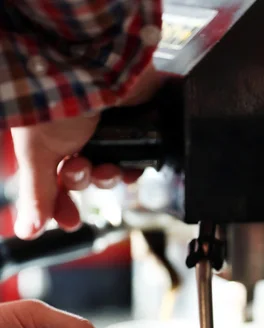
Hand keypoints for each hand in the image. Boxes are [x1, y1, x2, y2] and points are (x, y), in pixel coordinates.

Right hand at [11, 63, 166, 239]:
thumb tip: (27, 232)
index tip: (70, 221)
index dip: (63, 207)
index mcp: (52, 147)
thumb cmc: (55, 100)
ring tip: (105, 164)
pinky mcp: (135, 129)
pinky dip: (135, 168)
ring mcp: (108, 135)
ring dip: (108, 177)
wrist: (90, 62)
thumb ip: (37, 193)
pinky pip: (138, 161)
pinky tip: (130, 167)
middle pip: (86, 181)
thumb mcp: (38, 152)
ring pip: (112, 173)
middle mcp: (80, 141)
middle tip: (81, 169)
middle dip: (85, 181)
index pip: (57, 187)